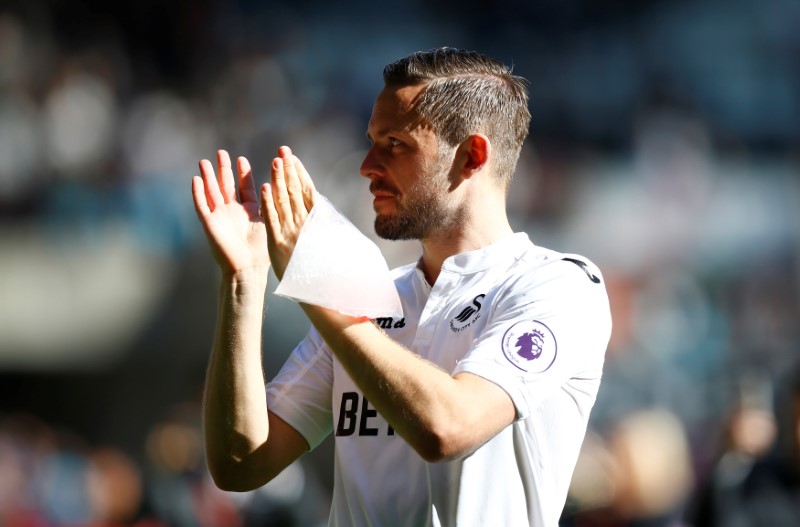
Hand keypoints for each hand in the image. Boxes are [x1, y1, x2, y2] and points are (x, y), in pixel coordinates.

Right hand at [192, 150, 268, 278]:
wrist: (247, 267)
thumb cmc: (261, 251)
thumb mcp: (267, 222)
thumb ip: (270, 205)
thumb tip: (281, 189)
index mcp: (248, 211)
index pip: (244, 188)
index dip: (243, 173)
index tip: (241, 158)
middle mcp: (233, 212)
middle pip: (226, 185)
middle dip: (224, 169)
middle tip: (222, 152)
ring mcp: (220, 216)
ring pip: (211, 192)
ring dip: (207, 177)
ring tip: (204, 161)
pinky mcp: (209, 223)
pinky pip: (201, 205)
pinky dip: (198, 193)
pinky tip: (195, 179)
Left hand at [261, 146, 315, 280]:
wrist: (321, 293)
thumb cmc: (328, 270)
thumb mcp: (329, 244)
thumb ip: (321, 225)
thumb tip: (319, 208)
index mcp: (317, 223)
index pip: (307, 191)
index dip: (299, 173)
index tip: (293, 159)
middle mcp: (304, 224)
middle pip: (295, 191)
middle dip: (288, 169)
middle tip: (283, 150)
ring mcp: (291, 233)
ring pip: (284, 200)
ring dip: (278, 179)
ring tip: (274, 160)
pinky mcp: (278, 243)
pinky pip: (272, 219)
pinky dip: (268, 202)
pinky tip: (263, 187)